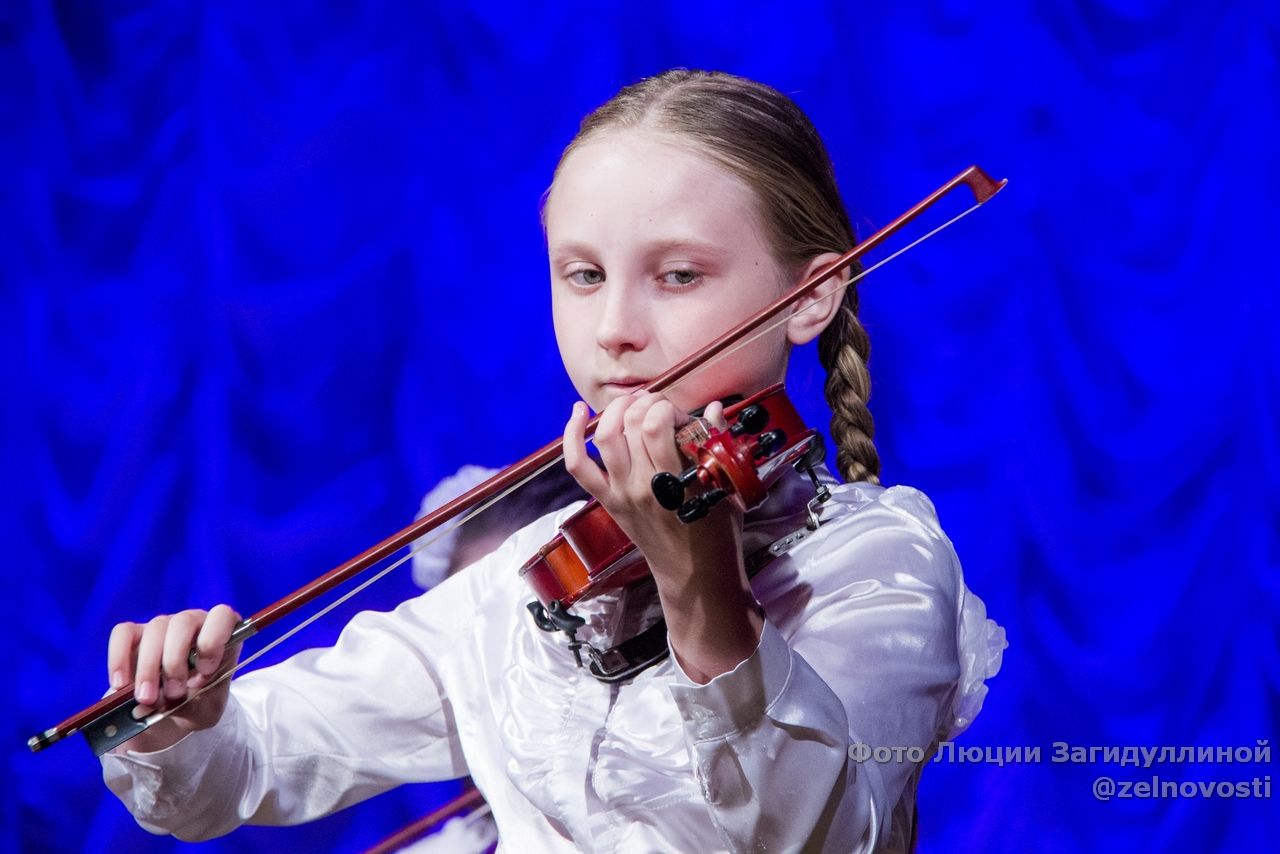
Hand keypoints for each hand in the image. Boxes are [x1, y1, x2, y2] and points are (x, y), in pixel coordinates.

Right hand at [106, 604, 242, 751]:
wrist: (171, 714)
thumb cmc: (197, 705)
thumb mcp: (207, 710)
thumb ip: (197, 702)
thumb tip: (168, 695)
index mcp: (222, 635)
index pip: (222, 616)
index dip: (213, 640)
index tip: (205, 671)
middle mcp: (194, 623)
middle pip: (182, 623)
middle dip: (175, 661)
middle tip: (173, 693)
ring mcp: (164, 625)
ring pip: (154, 629)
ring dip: (149, 668)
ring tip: (147, 699)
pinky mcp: (134, 635)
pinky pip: (123, 633)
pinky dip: (120, 659)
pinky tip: (122, 684)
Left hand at [562, 393, 762, 681]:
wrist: (696, 578)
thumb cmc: (718, 534)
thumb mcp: (728, 489)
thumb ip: (718, 444)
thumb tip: (713, 408)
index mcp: (678, 483)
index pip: (658, 427)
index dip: (668, 409)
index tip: (682, 416)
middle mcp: (644, 486)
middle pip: (632, 425)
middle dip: (647, 403)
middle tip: (660, 406)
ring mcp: (621, 493)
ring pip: (605, 436)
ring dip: (616, 409)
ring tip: (632, 403)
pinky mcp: (608, 501)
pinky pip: (578, 466)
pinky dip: (572, 436)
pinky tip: (578, 412)